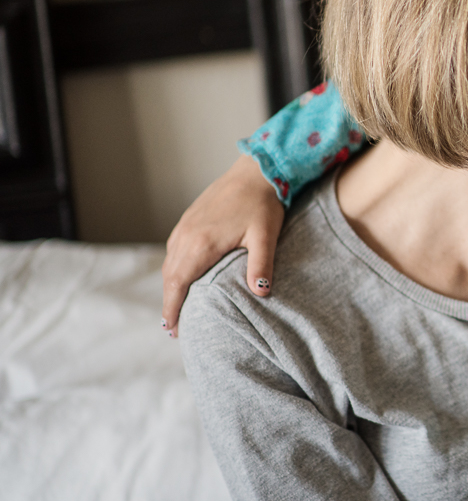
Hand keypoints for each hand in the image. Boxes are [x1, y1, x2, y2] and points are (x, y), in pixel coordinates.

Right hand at [161, 154, 284, 336]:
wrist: (256, 170)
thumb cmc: (263, 203)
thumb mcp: (265, 236)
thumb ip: (261, 264)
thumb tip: (261, 292)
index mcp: (201, 243)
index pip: (178, 283)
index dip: (172, 308)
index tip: (172, 329)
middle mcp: (187, 235)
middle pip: (169, 276)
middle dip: (169, 303)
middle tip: (174, 328)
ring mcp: (185, 225)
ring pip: (170, 262)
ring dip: (170, 286)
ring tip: (177, 307)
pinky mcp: (189, 219)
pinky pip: (174, 249)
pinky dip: (174, 267)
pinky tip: (183, 275)